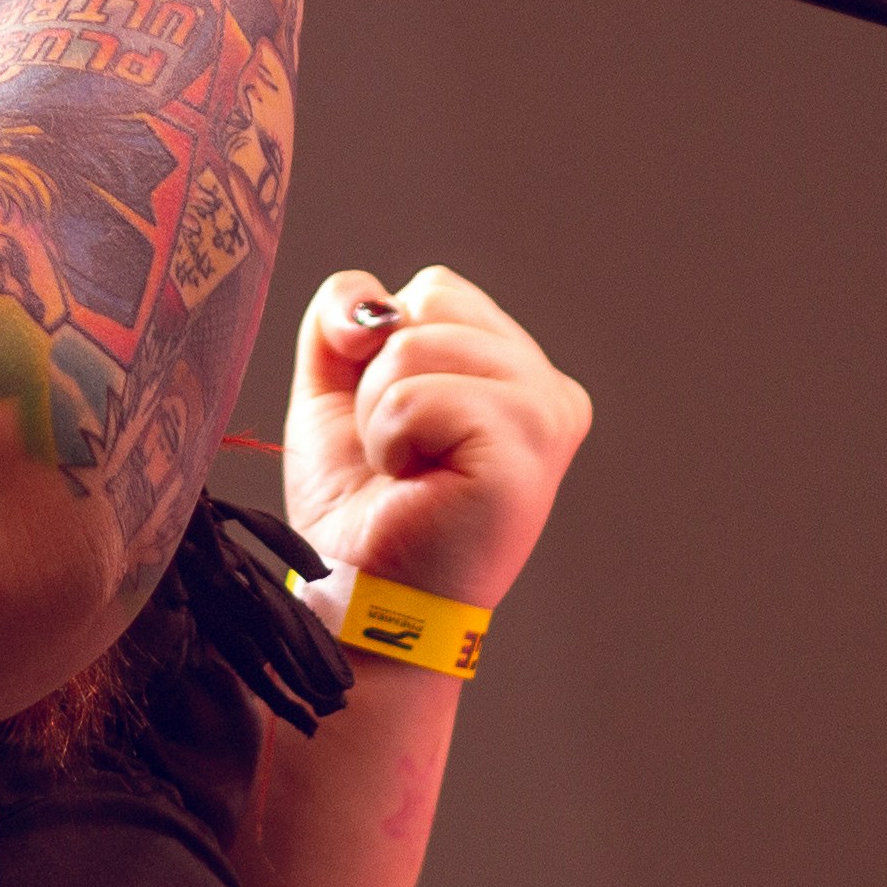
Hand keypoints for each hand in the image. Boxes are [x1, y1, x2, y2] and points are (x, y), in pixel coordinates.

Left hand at [284, 266, 591, 614]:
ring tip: (408, 471)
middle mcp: (549, 388)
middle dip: (381, 375)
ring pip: (416, 345)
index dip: (382, 346)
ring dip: (380, 413)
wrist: (362, 596)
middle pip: (432, 302)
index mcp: (517, 369)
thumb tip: (369, 307)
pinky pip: (416, 395)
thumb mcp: (337, 386)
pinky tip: (416, 485)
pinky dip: (389, 438)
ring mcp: (545, 416)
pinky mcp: (524, 449)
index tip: (395, 423)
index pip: (438, 290)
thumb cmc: (360, 505)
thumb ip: (346, 315)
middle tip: (401, 452)